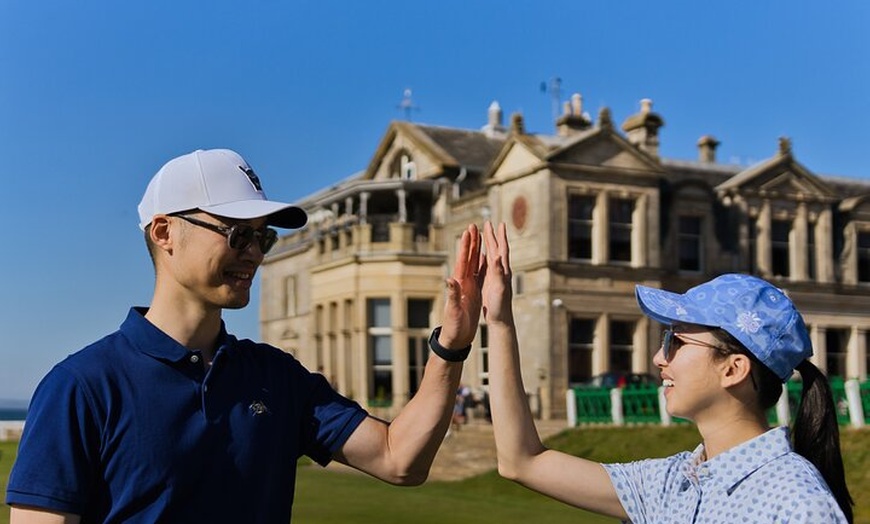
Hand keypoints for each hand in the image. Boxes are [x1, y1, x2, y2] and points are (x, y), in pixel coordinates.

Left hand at [438, 224, 483, 348]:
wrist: (456, 338)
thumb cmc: (453, 327)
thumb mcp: (453, 311)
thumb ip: (452, 295)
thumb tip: (449, 279)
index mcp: (459, 285)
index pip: (463, 261)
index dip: (465, 246)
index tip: (468, 231)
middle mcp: (463, 283)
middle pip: (468, 258)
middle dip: (471, 242)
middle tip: (473, 226)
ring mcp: (468, 287)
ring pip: (474, 264)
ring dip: (477, 250)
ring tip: (480, 236)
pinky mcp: (474, 293)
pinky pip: (479, 275)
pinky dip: (483, 264)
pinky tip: (485, 257)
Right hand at [481, 221, 512, 324]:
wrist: (501, 321)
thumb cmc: (500, 307)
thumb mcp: (499, 288)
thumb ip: (498, 272)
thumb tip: (497, 256)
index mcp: (503, 271)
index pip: (501, 250)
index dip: (500, 237)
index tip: (499, 223)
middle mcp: (501, 272)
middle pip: (496, 250)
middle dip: (492, 236)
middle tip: (488, 222)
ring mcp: (495, 278)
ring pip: (491, 257)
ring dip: (488, 245)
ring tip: (485, 235)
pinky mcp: (490, 284)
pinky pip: (486, 267)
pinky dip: (484, 258)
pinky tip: (482, 257)